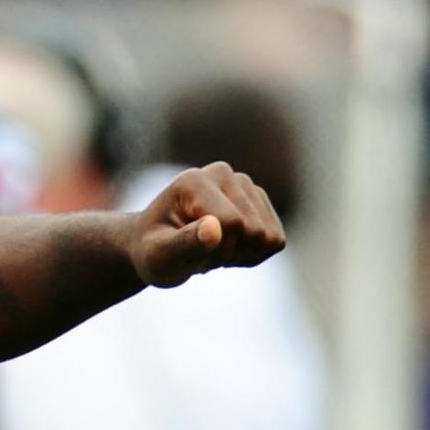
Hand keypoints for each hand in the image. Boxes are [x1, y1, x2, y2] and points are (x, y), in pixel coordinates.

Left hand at [125, 163, 284, 287]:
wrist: (158, 245)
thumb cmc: (153, 251)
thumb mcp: (159, 256)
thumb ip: (185, 242)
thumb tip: (215, 227)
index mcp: (194, 181)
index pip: (233, 224)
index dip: (216, 250)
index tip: (187, 251)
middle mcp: (223, 173)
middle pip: (254, 231)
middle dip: (228, 254)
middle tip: (199, 252)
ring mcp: (245, 185)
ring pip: (269, 237)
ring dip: (241, 255)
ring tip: (211, 248)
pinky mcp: (260, 201)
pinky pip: (276, 241)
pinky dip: (254, 254)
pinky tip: (228, 247)